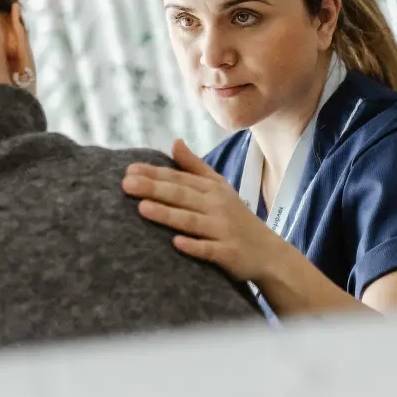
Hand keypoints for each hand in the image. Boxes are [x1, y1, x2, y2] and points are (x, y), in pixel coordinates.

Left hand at [122, 138, 293, 283]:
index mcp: (212, 190)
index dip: (154, 174)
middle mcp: (217, 207)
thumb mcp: (219, 187)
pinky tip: (176, 243)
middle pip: (182, 196)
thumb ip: (195, 166)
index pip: (179, 179)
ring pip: (192, 221)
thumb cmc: (236, 217)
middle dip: (154, 189)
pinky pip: (210, 250)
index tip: (129, 170)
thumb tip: (175, 142)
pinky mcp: (229, 254)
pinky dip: (194, 246)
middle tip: (127, 184)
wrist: (269, 253)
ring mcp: (223, 230)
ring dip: (168, 215)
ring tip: (142, 209)